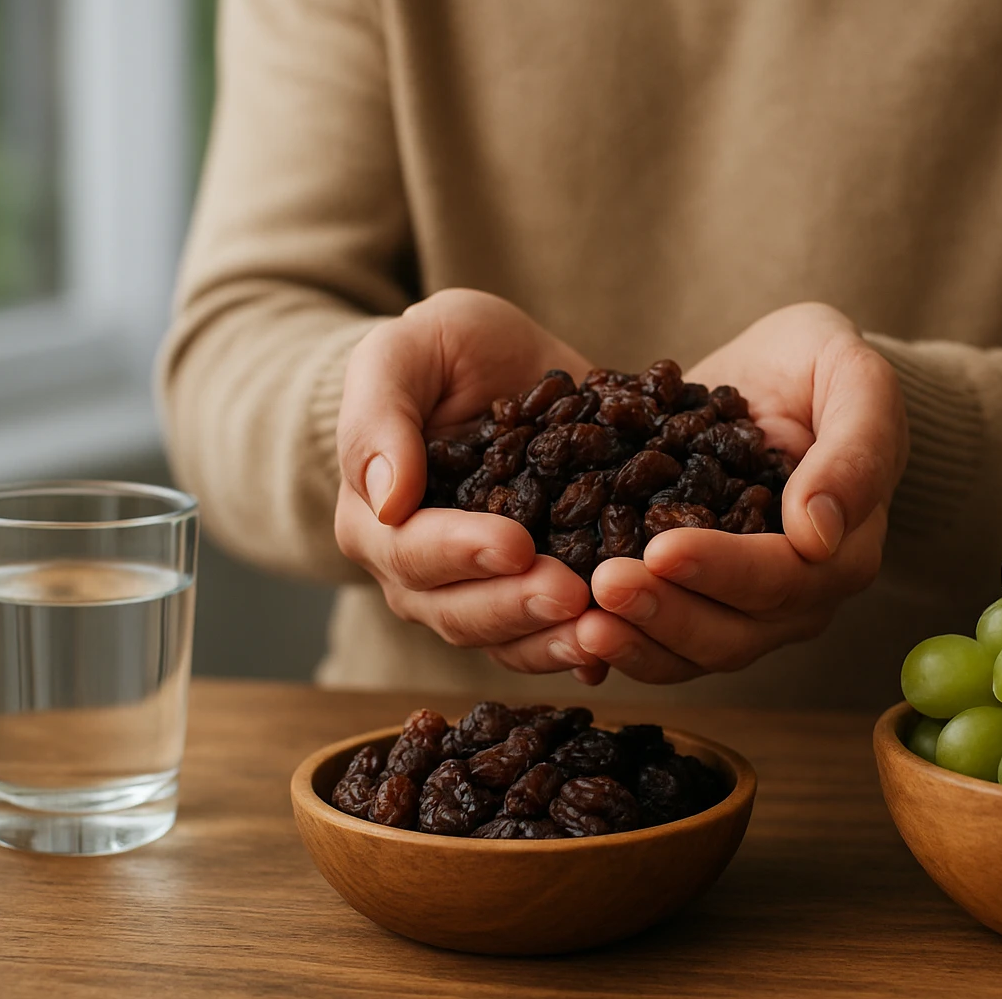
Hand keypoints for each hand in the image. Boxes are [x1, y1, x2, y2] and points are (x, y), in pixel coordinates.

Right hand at [334, 289, 603, 677]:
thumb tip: (386, 499)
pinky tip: (623, 645)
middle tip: (571, 593)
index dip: (460, 553)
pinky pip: (553, 640)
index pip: (410, 552)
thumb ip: (378, 419)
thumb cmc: (441, 352)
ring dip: (554, 642)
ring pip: (509, 641)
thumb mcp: (401, 354)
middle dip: (516, 607)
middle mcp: (424, 574)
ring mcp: (482, 593)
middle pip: (459, 613)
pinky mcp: (538, 595)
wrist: (502, 365)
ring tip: (605, 630)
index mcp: (378, 521)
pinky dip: (586, 650)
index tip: (514, 545)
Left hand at [576, 303, 906, 682]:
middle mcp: (796, 596)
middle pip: (733, 632)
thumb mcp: (856, 379)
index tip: (663, 549)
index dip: (724, 571)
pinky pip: (656, 641)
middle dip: (666, 613)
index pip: (785, 579)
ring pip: (690, 651)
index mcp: (843, 552)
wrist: (780, 371)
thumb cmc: (824, 367)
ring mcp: (742, 608)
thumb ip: (855, 450)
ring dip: (635, 641)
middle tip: (603, 586)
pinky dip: (616, 643)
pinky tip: (568, 632)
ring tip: (579, 620)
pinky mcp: (692, 600)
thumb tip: (820, 534)